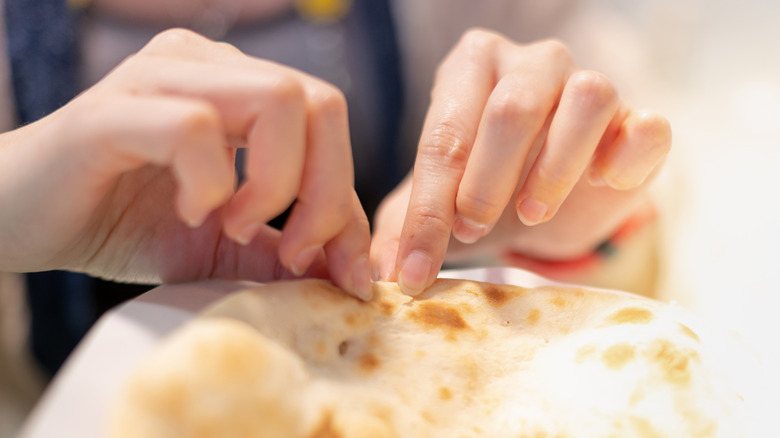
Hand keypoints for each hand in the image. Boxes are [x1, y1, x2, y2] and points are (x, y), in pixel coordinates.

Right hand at [0, 29, 371, 298]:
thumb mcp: (224, 246)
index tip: (340, 269)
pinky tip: (188, 211)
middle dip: (326, 192)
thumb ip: (287, 250)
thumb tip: (354, 275)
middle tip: (290, 248)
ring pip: (276, 100)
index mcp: (239, 86)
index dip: (348, 199)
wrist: (25, 221)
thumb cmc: (124, 223)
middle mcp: (207, 66)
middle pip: (319, 101)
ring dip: (274, 184)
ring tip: (232, 226)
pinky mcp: (113, 111)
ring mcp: (161, 78)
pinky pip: (195, 127)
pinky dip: (209, 183)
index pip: (329, 120)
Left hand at [371, 29, 670, 294]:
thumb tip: (379, 270)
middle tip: (472, 228)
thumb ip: (405, 226)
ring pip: (585, 100)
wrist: (551, 193)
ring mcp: (590, 82)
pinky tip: (601, 184)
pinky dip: (624, 160)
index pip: (444, 136)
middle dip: (484, 183)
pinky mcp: (639, 118)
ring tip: (531, 213)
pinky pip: (645, 126)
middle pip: (511, 110)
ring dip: (554, 169)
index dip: (428, 209)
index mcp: (471, 66)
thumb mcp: (438, 203)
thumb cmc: (485, 187)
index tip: (415, 267)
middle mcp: (532, 62)